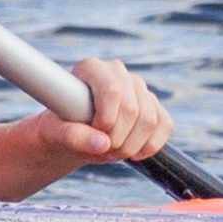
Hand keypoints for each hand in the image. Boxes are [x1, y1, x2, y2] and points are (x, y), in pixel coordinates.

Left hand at [21, 54, 171, 170]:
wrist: (74, 133)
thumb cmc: (61, 128)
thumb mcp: (57, 133)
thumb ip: (74, 137)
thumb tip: (103, 143)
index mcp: (91, 68)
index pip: (111, 90)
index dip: (106, 120)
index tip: (94, 134)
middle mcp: (117, 71)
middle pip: (132, 109)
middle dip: (118, 140)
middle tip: (102, 152)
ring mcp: (138, 86)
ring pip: (150, 120)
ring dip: (132, 146)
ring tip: (113, 153)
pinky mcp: (153, 103)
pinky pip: (164, 125)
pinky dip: (151, 146)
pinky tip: (134, 153)